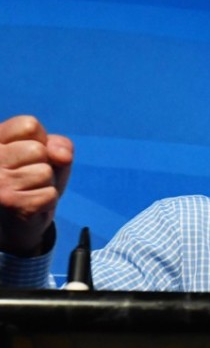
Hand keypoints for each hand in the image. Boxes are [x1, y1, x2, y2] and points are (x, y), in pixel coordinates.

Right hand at [0, 115, 73, 255]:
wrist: (15, 222)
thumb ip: (58, 145)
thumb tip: (62, 155)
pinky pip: (49, 194)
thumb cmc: (31, 182)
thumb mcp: (48, 156)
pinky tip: (31, 205)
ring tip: (29, 191)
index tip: (26, 156)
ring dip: (45, 184)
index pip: (29, 125)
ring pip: (45, 172)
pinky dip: (47, 201)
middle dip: (43, 164)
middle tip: (28, 179)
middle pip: (38, 149)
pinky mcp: (10, 203)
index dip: (40, 141)